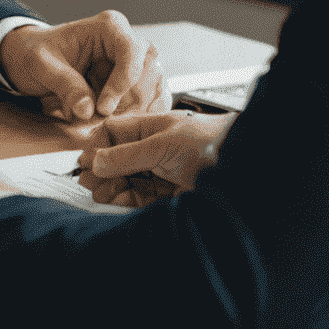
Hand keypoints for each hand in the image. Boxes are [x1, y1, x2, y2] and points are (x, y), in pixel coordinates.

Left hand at [0, 12, 169, 121]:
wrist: (34, 59)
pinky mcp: (137, 84)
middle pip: (147, 76)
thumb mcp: (41, 64)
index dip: (121, 83)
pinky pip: (150, 105)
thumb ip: (64, 84)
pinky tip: (111, 126)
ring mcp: (137, 64)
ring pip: (152, 94)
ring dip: (128, 115)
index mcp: (109, 27)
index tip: (103, 109)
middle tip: (99, 122)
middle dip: (125, 105)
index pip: (131, 53)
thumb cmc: (37, 53)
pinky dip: (132, 119)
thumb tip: (87, 110)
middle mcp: (129, 42)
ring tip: (97, 122)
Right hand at [75, 110, 234, 206]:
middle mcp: (154, 148)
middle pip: (118, 159)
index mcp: (150, 128)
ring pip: (128, 179)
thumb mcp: (162, 145)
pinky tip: (117, 200)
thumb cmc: (210, 143)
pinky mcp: (171, 193)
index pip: (113, 133)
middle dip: (102, 170)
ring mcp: (162, 171)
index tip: (84, 161)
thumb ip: (127, 155)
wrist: (244, 167)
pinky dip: (127, 199)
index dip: (97, 146)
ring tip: (99, 194)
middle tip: (87, 182)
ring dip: (112, 186)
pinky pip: (142, 196)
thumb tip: (96, 160)